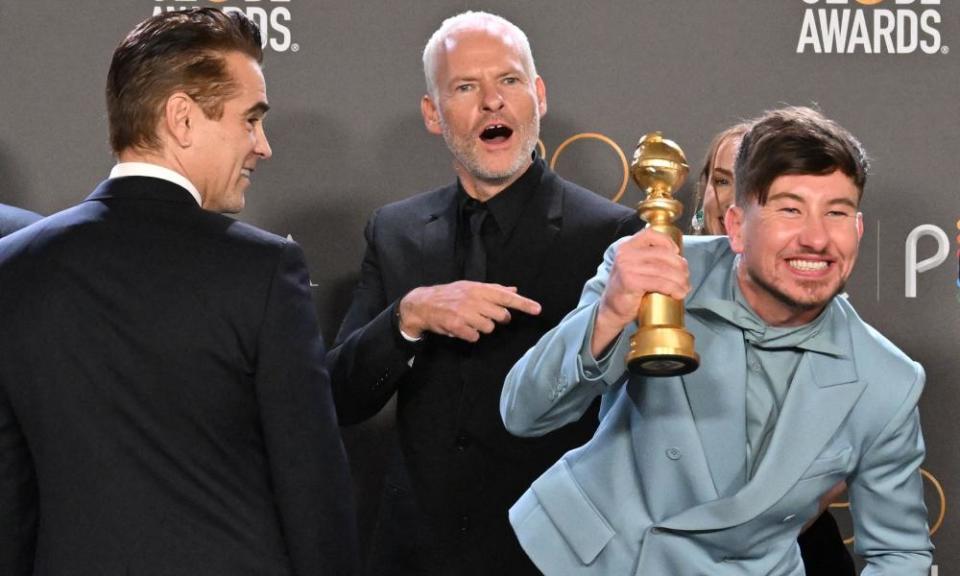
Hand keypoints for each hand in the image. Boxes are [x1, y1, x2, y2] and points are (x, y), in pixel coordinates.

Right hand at [399, 281, 540, 341]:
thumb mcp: (471, 287)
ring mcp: (465, 313)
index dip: (523, 303)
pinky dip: (470, 335)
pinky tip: (462, 328)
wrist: (423, 304)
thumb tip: (514, 289)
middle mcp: (474, 299)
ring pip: (489, 328)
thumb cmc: (451, 295)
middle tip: (483, 315)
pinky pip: (475, 336)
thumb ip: (494, 289)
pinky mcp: (456, 326)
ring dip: (481, 327)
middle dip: (497, 319)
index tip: (538, 309)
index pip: (506, 296)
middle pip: (500, 316)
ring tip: (469, 321)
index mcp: (479, 288)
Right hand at [591, 229, 689, 355]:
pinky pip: (660, 282)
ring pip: (664, 270)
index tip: (677, 252)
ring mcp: (627, 267)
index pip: (650, 234)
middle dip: (680, 266)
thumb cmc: (628, 288)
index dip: (667, 241)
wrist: (611, 309)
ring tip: (685, 288)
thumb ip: (649, 258)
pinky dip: (673, 288)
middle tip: (686, 277)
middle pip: (662, 253)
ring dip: (679, 280)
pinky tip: (678, 294)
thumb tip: (679, 259)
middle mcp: (625, 254)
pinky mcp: (631, 282)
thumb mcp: (634, 266)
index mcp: (626, 246)